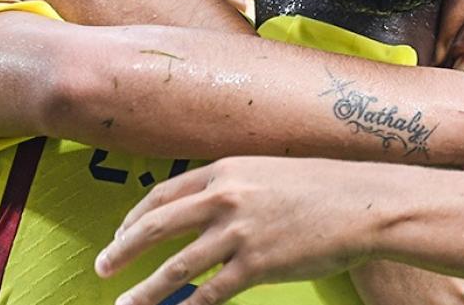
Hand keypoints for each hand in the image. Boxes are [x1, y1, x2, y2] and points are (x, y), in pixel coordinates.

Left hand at [96, 157, 382, 304]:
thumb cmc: (321, 188)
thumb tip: (202, 209)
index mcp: (223, 171)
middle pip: (155, 227)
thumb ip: (231, 187)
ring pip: (174, 267)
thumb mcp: (266, 173)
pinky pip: (208, 294)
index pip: (162, 196)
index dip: (134, 219)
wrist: (362, 204)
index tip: (120, 235)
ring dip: (143, 290)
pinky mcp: (255, 265)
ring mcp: (238, 233)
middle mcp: (223, 198)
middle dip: (121, 250)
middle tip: (101, 268)